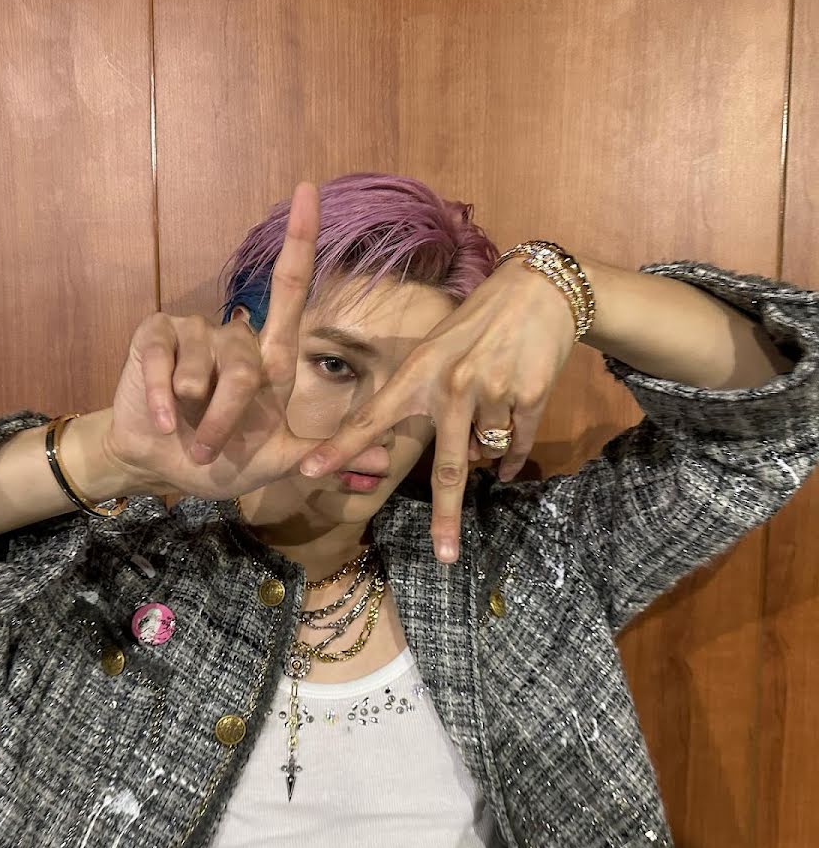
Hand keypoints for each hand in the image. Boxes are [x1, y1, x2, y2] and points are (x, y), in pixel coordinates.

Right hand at [103, 182, 322, 500]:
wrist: (163, 468)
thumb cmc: (223, 460)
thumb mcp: (279, 461)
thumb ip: (324, 453)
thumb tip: (386, 459)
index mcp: (270, 358)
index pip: (291, 287)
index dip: (300, 240)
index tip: (310, 191)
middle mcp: (235, 337)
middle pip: (245, 363)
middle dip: (227, 417)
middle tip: (211, 450)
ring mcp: (192, 334)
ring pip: (205, 369)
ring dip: (196, 413)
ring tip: (187, 434)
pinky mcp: (153, 340)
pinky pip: (163, 363)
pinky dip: (162, 398)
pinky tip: (161, 419)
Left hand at [298, 260, 576, 560]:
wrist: (538, 291)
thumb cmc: (478, 321)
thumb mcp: (438, 349)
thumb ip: (427, 399)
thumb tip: (451, 459)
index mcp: (418, 373)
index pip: (371, 417)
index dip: (340, 447)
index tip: (308, 471)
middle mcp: (452, 386)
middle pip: (447, 467)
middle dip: (446, 516)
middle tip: (446, 556)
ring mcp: (492, 393)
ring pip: (487, 451)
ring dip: (487, 445)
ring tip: (493, 404)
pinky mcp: (529, 397)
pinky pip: (517, 446)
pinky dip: (514, 455)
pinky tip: (512, 447)